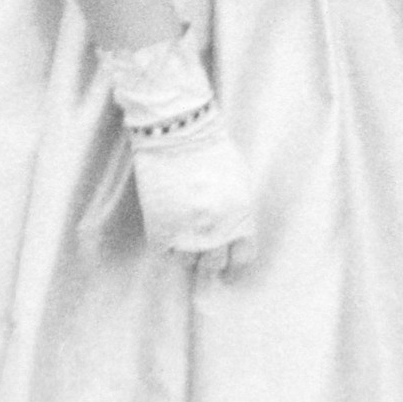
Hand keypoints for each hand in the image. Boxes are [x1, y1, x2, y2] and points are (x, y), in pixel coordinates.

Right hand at [130, 113, 256, 268]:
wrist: (179, 133)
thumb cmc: (212, 150)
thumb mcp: (239, 183)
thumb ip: (237, 213)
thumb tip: (232, 238)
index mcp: (241, 219)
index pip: (242, 258)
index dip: (234, 263)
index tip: (228, 268)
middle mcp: (217, 232)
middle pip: (214, 264)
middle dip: (210, 257)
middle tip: (203, 249)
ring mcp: (187, 234)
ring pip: (187, 262)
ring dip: (186, 250)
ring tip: (183, 231)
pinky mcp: (160, 230)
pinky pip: (164, 253)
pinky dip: (166, 245)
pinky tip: (167, 227)